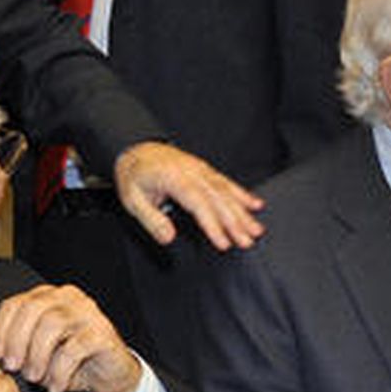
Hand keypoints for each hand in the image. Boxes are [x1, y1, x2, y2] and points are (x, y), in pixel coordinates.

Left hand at [0, 283, 140, 391]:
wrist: (111, 376)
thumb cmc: (71, 363)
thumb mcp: (39, 352)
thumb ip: (19, 346)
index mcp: (48, 298)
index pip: (16, 303)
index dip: (1, 329)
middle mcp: (68, 298)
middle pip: (33, 309)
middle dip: (17, 340)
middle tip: (12, 367)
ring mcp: (88, 313)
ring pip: (53, 324)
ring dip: (37, 355)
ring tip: (35, 378)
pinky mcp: (102, 334)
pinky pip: (75, 348)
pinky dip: (60, 371)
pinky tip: (56, 386)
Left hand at [113, 140, 263, 249]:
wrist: (136, 149)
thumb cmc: (134, 175)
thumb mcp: (132, 200)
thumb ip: (151, 220)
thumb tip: (169, 238)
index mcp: (173, 178)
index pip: (198, 203)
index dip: (213, 224)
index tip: (224, 242)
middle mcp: (191, 171)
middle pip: (217, 198)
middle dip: (235, 221)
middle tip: (248, 241)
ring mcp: (200, 169)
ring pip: (226, 190)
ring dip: (243, 211)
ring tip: (257, 229)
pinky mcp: (205, 169)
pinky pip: (226, 181)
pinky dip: (242, 193)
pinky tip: (255, 204)